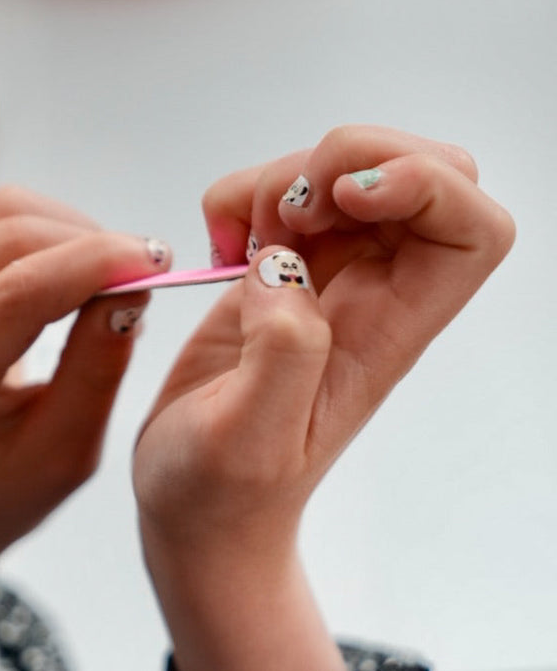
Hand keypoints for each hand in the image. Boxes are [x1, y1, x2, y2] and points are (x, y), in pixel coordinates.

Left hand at [0, 186, 170, 654]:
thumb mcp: (61, 455)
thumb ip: (97, 374)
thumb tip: (133, 292)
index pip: (18, 290)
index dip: (96, 264)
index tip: (159, 264)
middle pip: (7, 232)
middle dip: (91, 241)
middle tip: (146, 276)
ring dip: (69, 234)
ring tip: (110, 286)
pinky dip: (46, 239)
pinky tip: (74, 283)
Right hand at [134, 125, 514, 670]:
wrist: (196, 511)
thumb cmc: (222, 494)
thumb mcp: (248, 440)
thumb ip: (282, 356)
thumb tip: (284, 268)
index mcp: (387, 337)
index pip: (473, 232)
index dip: (429, 186)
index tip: (348, 201)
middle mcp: (372, 300)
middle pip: (423, 175)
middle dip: (351, 159)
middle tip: (287, 214)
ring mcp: (326, 283)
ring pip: (345, 172)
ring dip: (286, 177)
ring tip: (239, 240)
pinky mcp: (277, 277)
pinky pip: (281, 196)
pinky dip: (244, 196)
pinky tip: (219, 247)